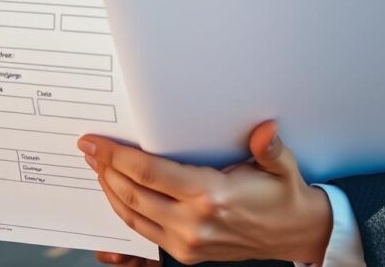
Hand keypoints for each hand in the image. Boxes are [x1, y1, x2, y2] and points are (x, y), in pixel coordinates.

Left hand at [79, 121, 331, 264]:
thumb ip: (270, 149)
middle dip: (105, 169)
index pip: (149, 173)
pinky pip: (143, 231)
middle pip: (133, 194)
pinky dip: (123, 211)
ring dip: (109, 190)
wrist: (296, 234)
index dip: (116, 156)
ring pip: (133, 215)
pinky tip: (115, 194)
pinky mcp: (185, 253)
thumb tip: (266, 131)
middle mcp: (194, 222)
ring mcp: (187, 242)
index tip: (95, 142)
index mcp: (211, 196)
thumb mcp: (282, 167)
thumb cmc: (284, 196)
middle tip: (88, 149)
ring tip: (96, 167)